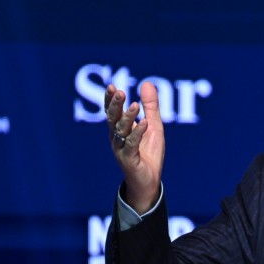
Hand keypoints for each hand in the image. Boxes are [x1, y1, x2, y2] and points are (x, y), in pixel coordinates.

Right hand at [105, 81, 164, 212]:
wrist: (149, 181)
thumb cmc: (148, 153)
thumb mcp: (153, 126)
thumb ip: (151, 106)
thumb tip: (146, 83)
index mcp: (120, 129)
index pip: (112, 112)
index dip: (110, 100)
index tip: (111, 86)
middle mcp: (117, 138)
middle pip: (113, 119)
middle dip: (115, 105)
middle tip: (119, 92)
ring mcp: (121, 149)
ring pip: (121, 131)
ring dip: (127, 117)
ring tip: (135, 105)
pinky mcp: (129, 160)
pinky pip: (132, 145)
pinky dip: (138, 134)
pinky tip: (145, 123)